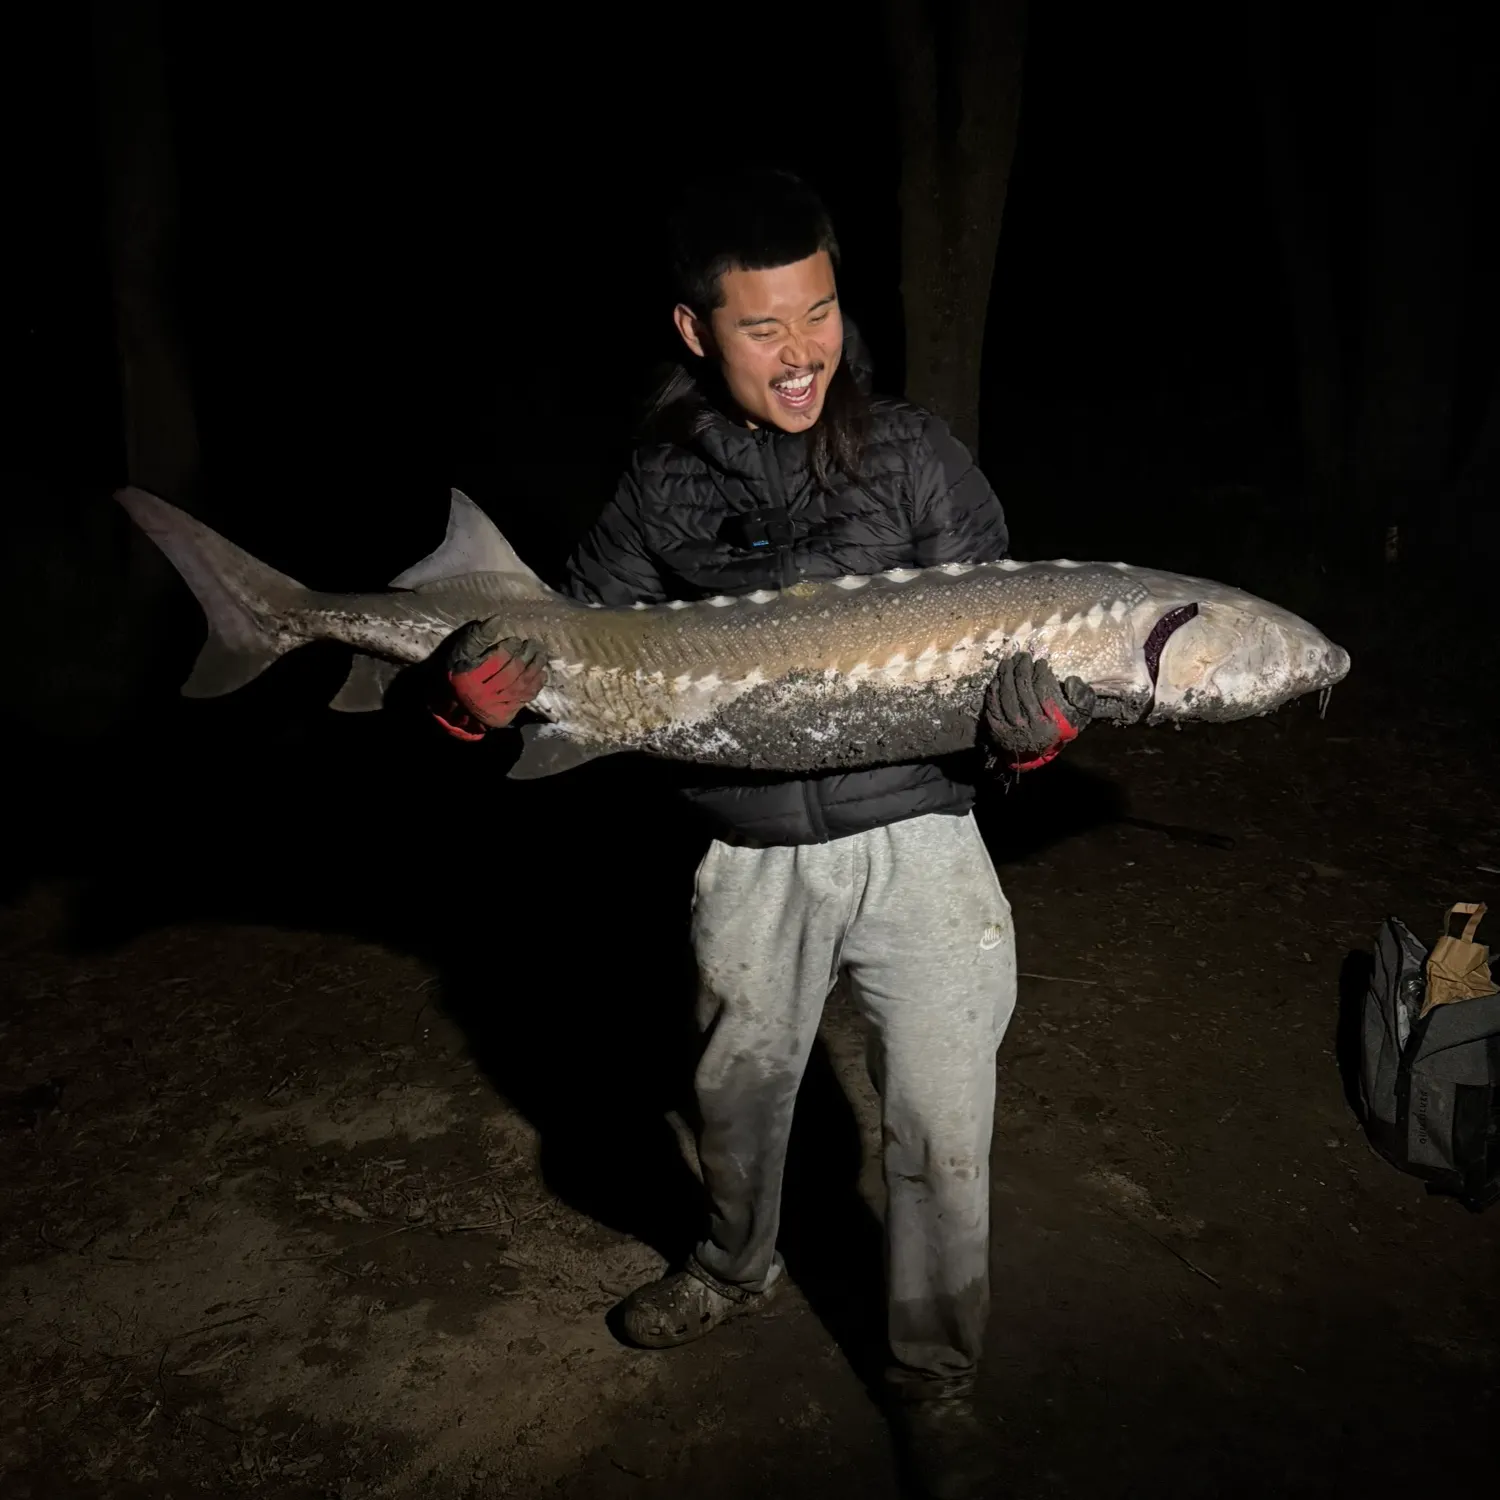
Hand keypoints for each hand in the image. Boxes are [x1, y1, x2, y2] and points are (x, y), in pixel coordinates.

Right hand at [430, 618, 546, 740]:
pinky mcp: (506, 713)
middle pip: (512, 671)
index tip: (517, 640)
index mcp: (471, 674)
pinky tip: (542, 674)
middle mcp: (484, 692)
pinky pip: (525, 698)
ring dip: (536, 668)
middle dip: (527, 655)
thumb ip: (477, 636)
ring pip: (521, 684)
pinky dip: (536, 685)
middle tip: (534, 644)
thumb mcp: (461, 652)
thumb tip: (498, 619)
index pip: (498, 658)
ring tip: (541, 655)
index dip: (511, 647)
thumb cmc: (459, 672)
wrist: (456, 706)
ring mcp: (496, 704)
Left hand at [981, 651, 1094, 771]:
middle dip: (1022, 669)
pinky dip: (994, 689)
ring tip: (1008, 661)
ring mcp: (1012, 728)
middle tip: (1022, 656)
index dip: (1040, 673)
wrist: (1034, 755)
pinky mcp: (997, 730)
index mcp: (1052, 723)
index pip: (1043, 691)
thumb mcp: (1078, 717)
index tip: (1040, 662)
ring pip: (1006, 695)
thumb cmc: (1057, 731)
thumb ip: (1081, 697)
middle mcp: (1031, 726)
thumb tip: (1070, 680)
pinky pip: (993, 705)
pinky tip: (998, 677)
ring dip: (1006, 675)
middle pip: (1023, 690)